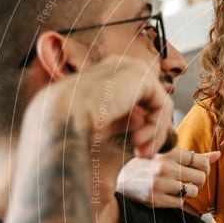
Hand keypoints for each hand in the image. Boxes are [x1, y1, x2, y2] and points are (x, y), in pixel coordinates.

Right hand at [37, 55, 172, 158]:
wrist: (61, 121)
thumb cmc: (72, 127)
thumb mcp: (103, 125)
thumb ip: (124, 119)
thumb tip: (140, 120)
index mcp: (107, 75)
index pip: (139, 99)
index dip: (145, 128)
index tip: (138, 153)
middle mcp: (119, 67)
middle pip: (152, 101)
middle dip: (153, 131)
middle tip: (144, 156)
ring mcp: (129, 67)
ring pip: (159, 105)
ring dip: (155, 134)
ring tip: (142, 153)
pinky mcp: (140, 76)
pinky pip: (163, 105)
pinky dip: (157, 128)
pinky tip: (141, 143)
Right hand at [118, 148, 221, 207]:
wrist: (120, 181)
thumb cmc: (148, 166)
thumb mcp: (168, 156)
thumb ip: (194, 156)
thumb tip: (218, 155)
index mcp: (170, 153)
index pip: (202, 162)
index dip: (204, 169)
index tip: (196, 171)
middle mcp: (165, 167)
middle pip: (201, 178)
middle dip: (198, 182)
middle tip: (188, 182)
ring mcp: (160, 184)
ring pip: (192, 191)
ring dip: (188, 192)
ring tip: (176, 188)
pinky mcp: (155, 199)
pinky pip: (180, 203)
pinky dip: (177, 201)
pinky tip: (166, 195)